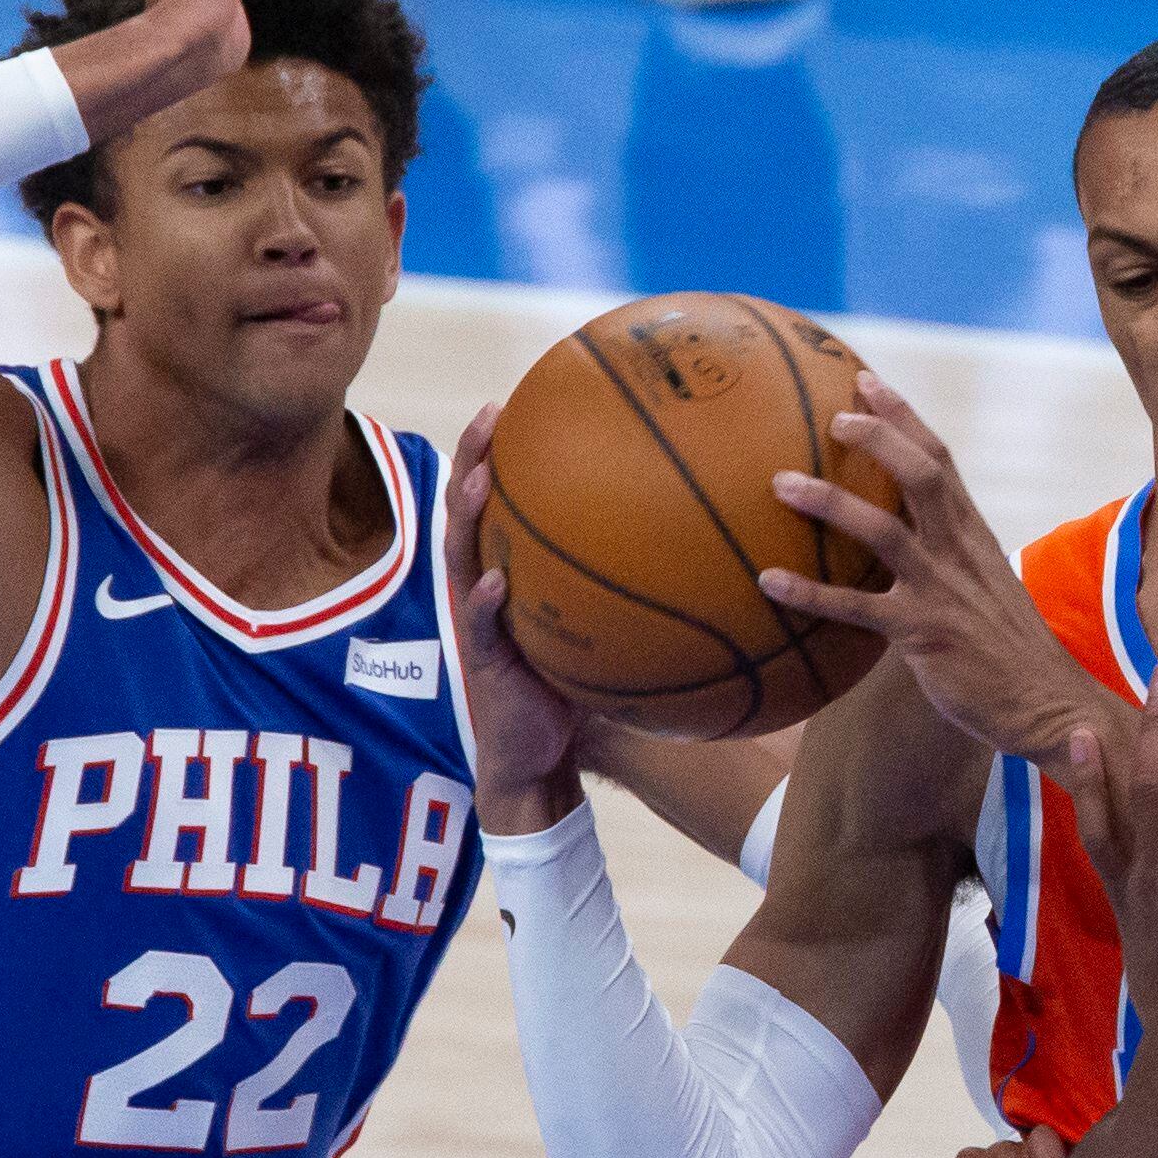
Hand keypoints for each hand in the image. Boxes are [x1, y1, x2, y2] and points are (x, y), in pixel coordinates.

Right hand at [445, 402, 588, 832]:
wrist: (540, 755)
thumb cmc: (575, 689)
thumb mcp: (599, 630)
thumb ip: (627, 589)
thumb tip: (695, 548)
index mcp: (510, 572)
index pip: (499, 500)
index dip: (499, 451)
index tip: (514, 402)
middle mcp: (487, 588)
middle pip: (469, 511)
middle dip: (472, 459)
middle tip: (489, 415)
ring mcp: (479, 623)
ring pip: (462, 557)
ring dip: (468, 516)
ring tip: (480, 478)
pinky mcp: (486, 664)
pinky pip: (484, 628)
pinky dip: (487, 604)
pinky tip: (495, 584)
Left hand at [758, 373, 1116, 764]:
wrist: (1048, 704)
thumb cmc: (1010, 653)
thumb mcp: (986, 590)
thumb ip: (949, 561)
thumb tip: (905, 548)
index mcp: (974, 536)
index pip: (941, 459)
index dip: (904, 416)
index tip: (867, 381)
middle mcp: (960, 552)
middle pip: (921, 473)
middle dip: (878, 435)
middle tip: (832, 416)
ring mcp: (942, 590)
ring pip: (884, 530)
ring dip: (831, 502)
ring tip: (781, 483)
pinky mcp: (923, 634)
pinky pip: (857, 608)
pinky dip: (810, 593)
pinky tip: (768, 582)